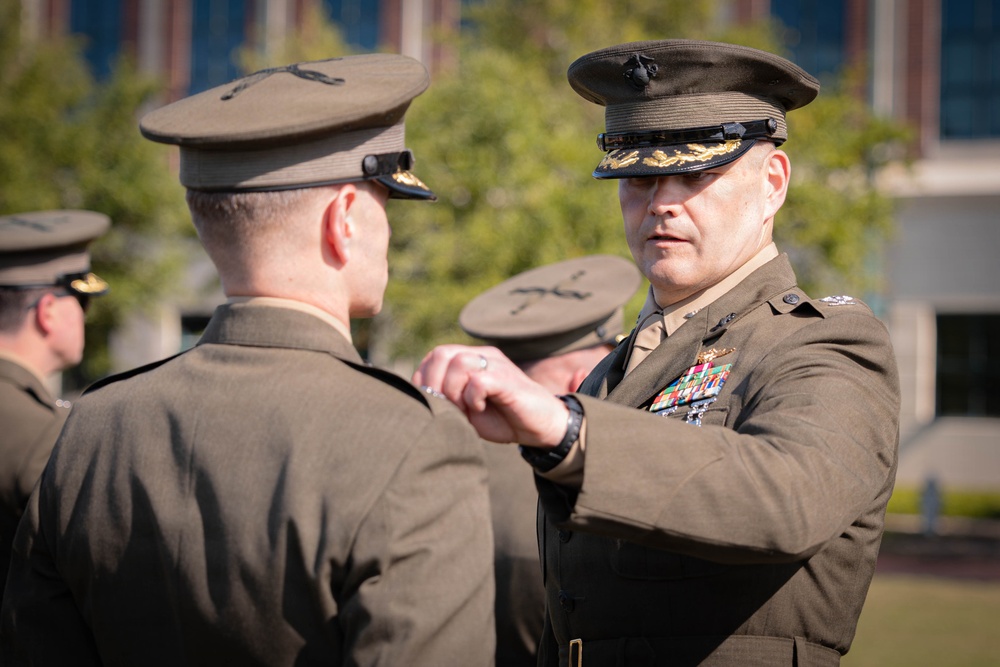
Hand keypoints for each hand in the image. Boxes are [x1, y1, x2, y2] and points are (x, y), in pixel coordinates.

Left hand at [413, 345, 569, 446]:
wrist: (541, 427)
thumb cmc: (503, 419)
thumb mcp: (467, 410)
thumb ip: (446, 400)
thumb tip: (420, 400)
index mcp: (470, 359)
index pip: (433, 357)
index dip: (425, 381)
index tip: (435, 404)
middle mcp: (483, 356)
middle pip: (441, 354)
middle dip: (434, 385)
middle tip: (446, 408)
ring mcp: (496, 365)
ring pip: (458, 363)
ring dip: (452, 392)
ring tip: (464, 409)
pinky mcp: (507, 379)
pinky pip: (478, 380)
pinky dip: (471, 397)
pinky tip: (478, 408)